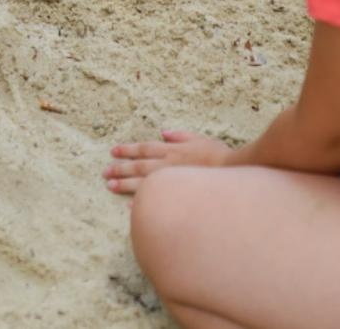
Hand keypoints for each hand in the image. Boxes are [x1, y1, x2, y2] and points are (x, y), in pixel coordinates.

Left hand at [104, 130, 232, 195]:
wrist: (235, 174)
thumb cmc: (220, 156)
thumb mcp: (200, 138)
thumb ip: (181, 136)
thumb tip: (164, 133)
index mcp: (173, 150)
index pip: (144, 148)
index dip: (127, 150)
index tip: (113, 152)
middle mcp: (169, 165)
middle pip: (139, 165)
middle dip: (120, 168)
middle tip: (104, 172)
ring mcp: (173, 182)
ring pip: (143, 182)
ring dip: (124, 184)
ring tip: (109, 186)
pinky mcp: (179, 197)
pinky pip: (157, 200)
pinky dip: (143, 203)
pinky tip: (130, 207)